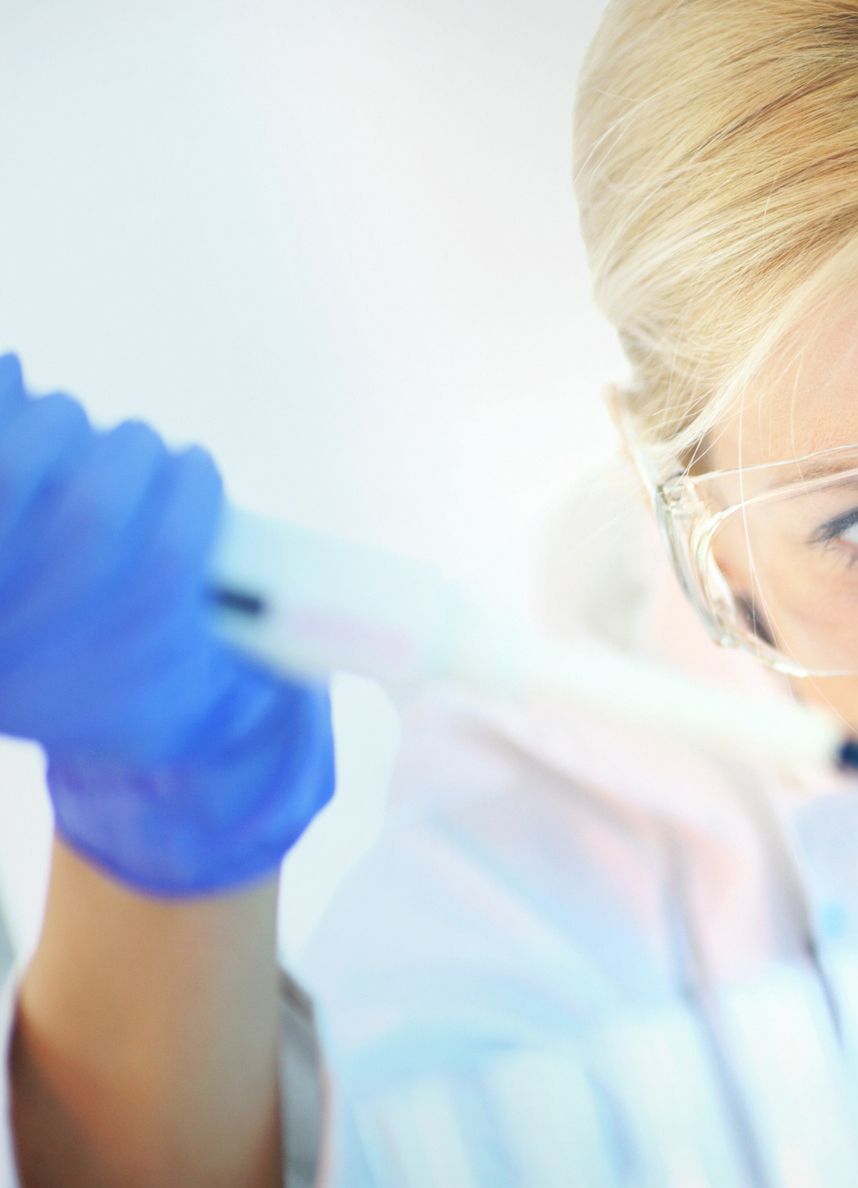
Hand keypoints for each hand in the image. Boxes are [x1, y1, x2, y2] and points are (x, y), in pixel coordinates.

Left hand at [0, 352, 333, 895]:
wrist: (40, 706)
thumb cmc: (143, 687)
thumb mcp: (219, 699)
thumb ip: (290, 664)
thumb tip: (392, 627)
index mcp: (122, 662)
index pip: (162, 562)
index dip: (186, 495)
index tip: (193, 468)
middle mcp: (40, 636)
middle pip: (91, 511)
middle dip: (129, 452)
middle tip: (141, 446)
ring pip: (14, 476)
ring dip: (56, 427)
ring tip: (73, 426)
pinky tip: (8, 382)